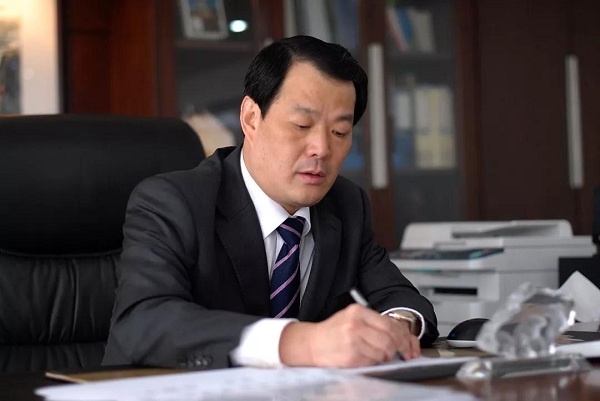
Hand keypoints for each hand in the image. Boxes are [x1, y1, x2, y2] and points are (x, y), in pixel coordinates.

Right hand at [279, 304, 419, 366]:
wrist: (311, 344)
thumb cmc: (333, 332)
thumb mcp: (352, 318)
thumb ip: (373, 323)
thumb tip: (400, 334)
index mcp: (357, 312)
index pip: (390, 323)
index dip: (403, 336)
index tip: (407, 344)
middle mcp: (355, 324)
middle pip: (390, 338)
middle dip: (397, 348)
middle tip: (397, 352)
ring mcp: (352, 341)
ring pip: (384, 352)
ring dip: (385, 357)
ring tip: (377, 355)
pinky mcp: (350, 356)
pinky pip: (373, 362)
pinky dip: (374, 362)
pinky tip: (367, 358)